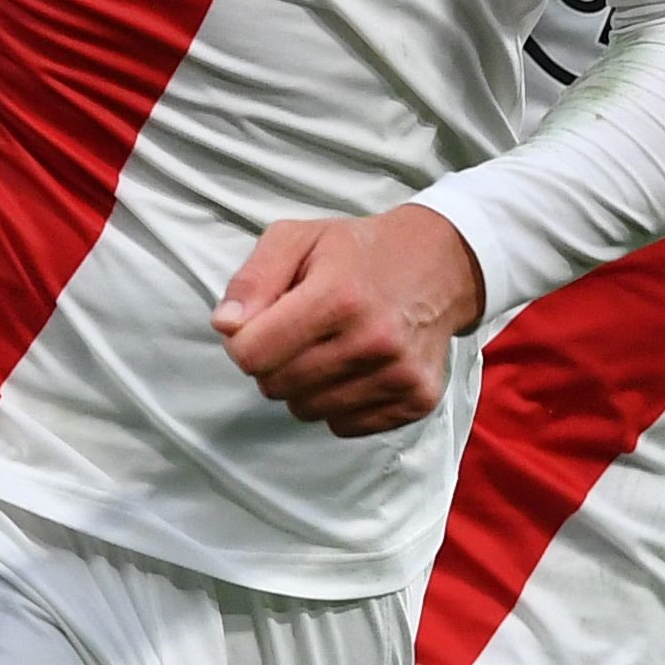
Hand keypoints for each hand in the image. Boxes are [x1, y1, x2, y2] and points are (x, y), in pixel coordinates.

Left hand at [215, 205, 483, 436]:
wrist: (439, 265)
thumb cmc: (356, 251)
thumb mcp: (296, 239)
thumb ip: (252, 280)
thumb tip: (225, 327)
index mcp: (338, 296)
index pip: (252, 355)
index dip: (243, 341)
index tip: (262, 323)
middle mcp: (373, 341)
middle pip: (275, 386)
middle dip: (273, 362)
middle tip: (299, 331)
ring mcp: (399, 375)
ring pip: (307, 410)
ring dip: (304, 385)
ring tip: (329, 346)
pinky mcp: (416, 401)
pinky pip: (344, 426)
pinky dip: (338, 403)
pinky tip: (355, 366)